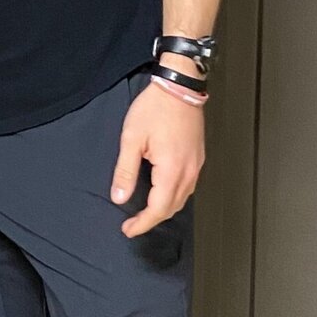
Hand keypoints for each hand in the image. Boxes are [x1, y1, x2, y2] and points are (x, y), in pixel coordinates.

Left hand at [109, 74, 204, 237]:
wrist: (179, 87)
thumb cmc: (154, 108)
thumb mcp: (132, 138)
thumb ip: (125, 170)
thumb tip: (119, 198)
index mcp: (171, 170)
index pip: (158, 209)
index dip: (143, 223)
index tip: (128, 230)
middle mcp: (188, 172)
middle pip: (172, 208)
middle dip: (152, 220)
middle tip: (133, 224)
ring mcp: (196, 165)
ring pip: (182, 199)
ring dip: (164, 210)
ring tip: (145, 212)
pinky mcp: (198, 157)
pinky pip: (188, 186)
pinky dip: (174, 196)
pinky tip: (162, 192)